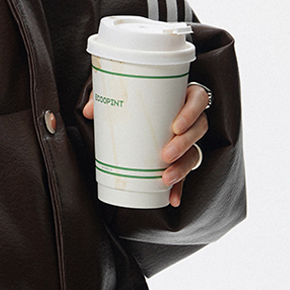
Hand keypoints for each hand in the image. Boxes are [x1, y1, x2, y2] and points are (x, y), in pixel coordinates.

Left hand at [81, 83, 210, 207]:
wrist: (140, 111)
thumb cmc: (137, 97)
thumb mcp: (123, 92)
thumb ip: (106, 95)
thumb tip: (89, 111)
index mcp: (182, 95)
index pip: (199, 99)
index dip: (192, 112)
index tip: (175, 126)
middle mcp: (191, 118)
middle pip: (200, 128)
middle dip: (184, 144)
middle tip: (165, 154)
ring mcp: (189, 139)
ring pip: (194, 152)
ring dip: (182, 168)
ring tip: (165, 178)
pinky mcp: (183, 157)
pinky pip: (186, 173)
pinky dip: (179, 187)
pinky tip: (172, 198)